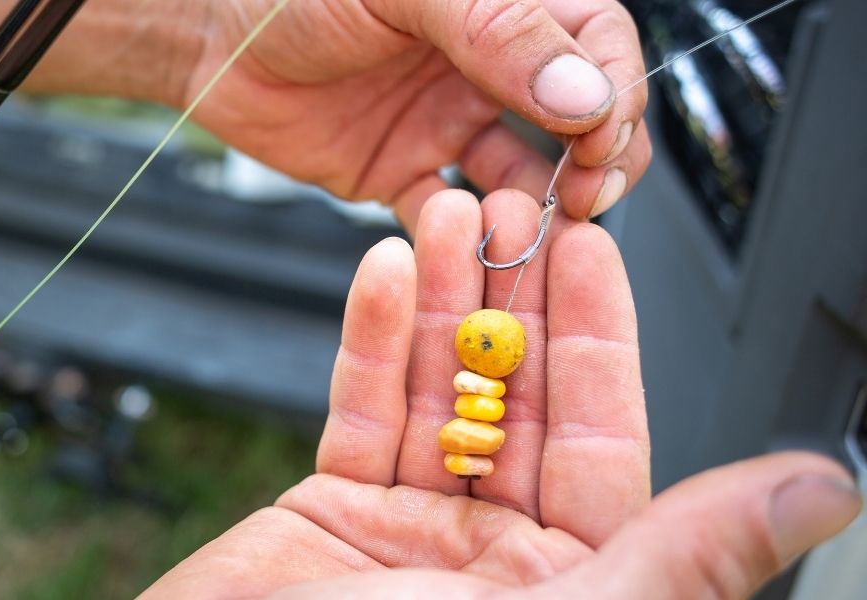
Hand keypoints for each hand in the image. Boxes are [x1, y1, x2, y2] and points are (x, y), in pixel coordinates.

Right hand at [140, 191, 860, 598]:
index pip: (599, 438)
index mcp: (564, 580)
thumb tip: (816, 492)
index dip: (596, 337)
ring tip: (442, 219)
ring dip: (437, 303)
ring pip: (436, 390)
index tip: (590, 251)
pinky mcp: (335, 508)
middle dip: (508, 300)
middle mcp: (493, 551)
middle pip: (512, 398)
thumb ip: (680, 552)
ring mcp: (412, 527)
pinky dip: (368, 341)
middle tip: (507, 214)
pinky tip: (380, 277)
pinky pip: (360, 409)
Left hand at [187, 0, 652, 229]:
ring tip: (532, 228)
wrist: (209, 35)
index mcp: (505, 6)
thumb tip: (584, 94)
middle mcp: (487, 66)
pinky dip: (464, 237)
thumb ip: (498, 32)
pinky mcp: (404, 172)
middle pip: (579, 120)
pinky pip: (449, 216)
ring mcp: (448, 121)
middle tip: (583, 195)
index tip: (598, 138)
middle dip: (595, 161)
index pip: (598, 47)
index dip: (612, 95)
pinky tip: (464, 243)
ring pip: (524, 176)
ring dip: (538, 207)